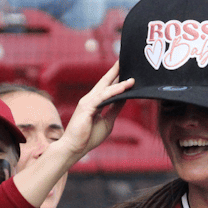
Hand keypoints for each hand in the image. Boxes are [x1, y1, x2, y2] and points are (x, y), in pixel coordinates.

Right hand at [12, 62, 132, 206]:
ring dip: (119, 82)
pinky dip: (114, 92)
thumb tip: (125, 98)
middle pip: (105, 81)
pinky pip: (103, 97)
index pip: (107, 86)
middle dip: (116, 71)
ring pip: (105, 88)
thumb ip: (115, 109)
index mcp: (94, 102)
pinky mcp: (87, 108)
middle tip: (126, 59)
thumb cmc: (88, 137)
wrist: (74, 148)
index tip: (126, 68)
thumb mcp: (107, 121)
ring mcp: (87, 102)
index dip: (116, 77)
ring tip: (133, 78)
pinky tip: (124, 88)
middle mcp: (90, 99)